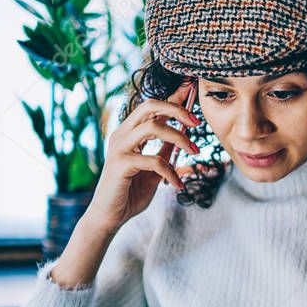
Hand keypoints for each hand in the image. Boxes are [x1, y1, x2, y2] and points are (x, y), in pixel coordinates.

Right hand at [86, 79, 200, 232]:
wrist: (110, 216)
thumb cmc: (130, 192)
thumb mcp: (154, 169)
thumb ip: (165, 151)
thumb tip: (183, 135)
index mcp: (129, 132)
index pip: (152, 107)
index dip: (172, 97)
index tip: (191, 90)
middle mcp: (122, 135)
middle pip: (150, 106)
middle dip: (177, 109)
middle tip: (197, 123)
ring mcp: (119, 148)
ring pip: (153, 127)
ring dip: (178, 137)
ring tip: (194, 151)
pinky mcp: (120, 164)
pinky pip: (153, 160)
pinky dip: (170, 172)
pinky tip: (178, 185)